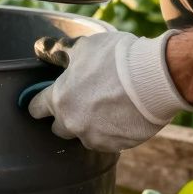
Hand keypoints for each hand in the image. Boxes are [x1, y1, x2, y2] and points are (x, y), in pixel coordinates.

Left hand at [28, 30, 192, 152]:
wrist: (156, 78)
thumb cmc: (116, 58)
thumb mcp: (83, 47)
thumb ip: (57, 51)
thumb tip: (38, 48)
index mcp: (59, 99)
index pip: (35, 109)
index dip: (40, 102)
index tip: (46, 99)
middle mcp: (73, 123)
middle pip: (58, 128)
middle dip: (65, 117)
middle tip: (82, 101)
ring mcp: (95, 137)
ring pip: (84, 136)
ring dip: (90, 126)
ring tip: (106, 108)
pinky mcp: (118, 146)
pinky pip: (108, 142)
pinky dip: (111, 132)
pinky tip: (122, 116)